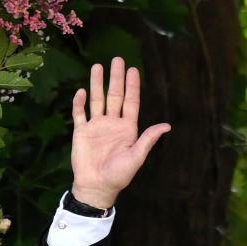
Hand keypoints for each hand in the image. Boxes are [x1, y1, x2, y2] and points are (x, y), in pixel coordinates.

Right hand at [69, 57, 170, 207]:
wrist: (97, 186)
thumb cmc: (119, 175)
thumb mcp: (137, 156)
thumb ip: (148, 139)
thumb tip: (167, 125)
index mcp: (127, 129)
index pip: (131, 102)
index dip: (132, 86)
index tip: (133, 70)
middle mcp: (112, 124)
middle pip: (114, 96)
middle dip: (116, 78)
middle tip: (117, 59)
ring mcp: (97, 126)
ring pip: (97, 99)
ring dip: (97, 83)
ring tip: (97, 66)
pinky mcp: (82, 132)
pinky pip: (80, 113)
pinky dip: (79, 102)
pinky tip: (81, 91)